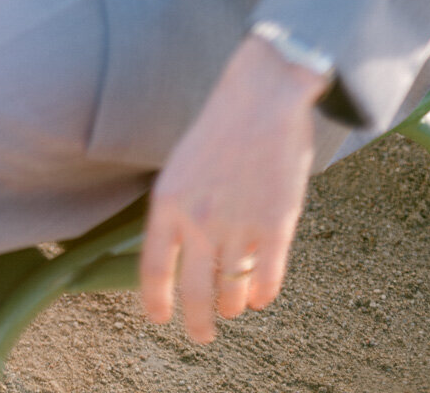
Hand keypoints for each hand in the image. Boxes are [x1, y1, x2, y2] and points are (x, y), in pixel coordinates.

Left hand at [139, 34, 325, 343]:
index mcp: (168, 201)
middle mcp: (199, 220)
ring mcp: (238, 227)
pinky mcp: (275, 227)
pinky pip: (267, 281)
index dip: (155, 300)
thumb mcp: (184, 163)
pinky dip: (262, 293)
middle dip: (197, 322)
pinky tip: (259, 294)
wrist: (264, 94)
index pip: (154, 267)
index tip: (159, 318)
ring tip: (232, 305)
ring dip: (231, 304)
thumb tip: (181, 248)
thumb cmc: (223, 122)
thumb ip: (180, 206)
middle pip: (194, 294)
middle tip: (201, 335)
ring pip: (231, 292)